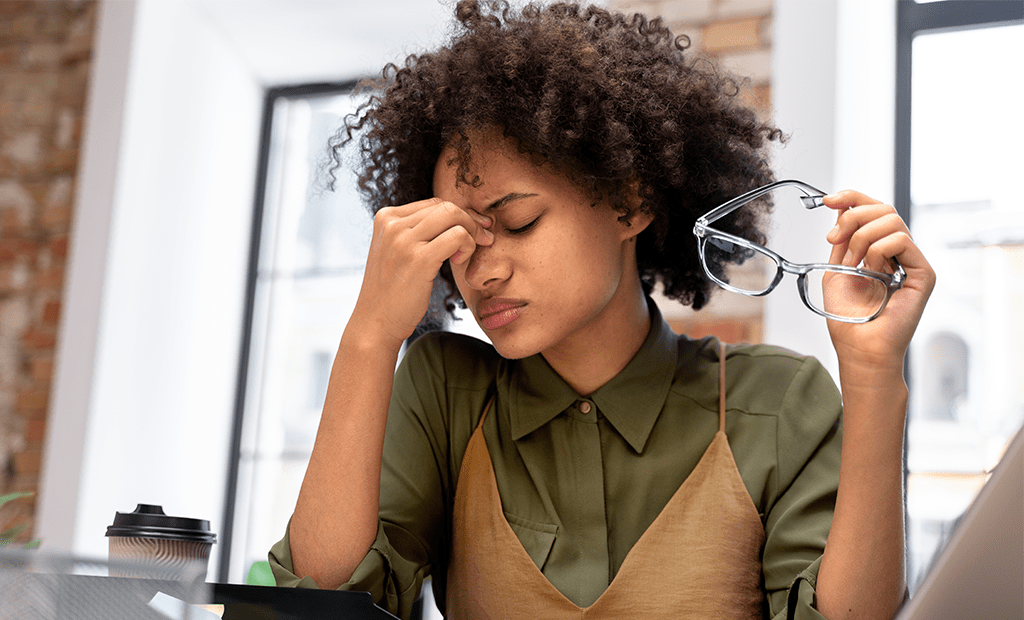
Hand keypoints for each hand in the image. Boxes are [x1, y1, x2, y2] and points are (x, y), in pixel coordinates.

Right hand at [348, 197, 493, 348]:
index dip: (459, 216)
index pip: (433, 204)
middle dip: (471, 221)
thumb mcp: (397, 251)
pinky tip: (459, 262)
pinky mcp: (418, 258)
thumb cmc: (393, 290)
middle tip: (484, 240)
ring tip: (465, 255)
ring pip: (453, 216)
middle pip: (446, 207)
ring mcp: (403, 240)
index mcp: (386, 217)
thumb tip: (459, 216)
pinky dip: (467, 245)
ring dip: (471, 233)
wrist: (376, 322)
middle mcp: (392, 224)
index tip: (474, 230)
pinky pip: (457, 236)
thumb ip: (418, 232)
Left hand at [822, 190, 935, 373]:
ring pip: (891, 220)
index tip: (827, 200)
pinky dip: (878, 250)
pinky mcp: (923, 273)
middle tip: (834, 239)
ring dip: (862, 238)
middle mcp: (898, 253)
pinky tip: (872, 270)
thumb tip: (841, 207)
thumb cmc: (848, 318)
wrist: (859, 348)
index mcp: (879, 250)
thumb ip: (842, 239)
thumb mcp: (836, 269)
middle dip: (852, 216)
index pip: (874, 210)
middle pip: (883, 208)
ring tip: (853, 264)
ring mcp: (912, 261)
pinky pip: (901, 240)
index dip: (852, 198)